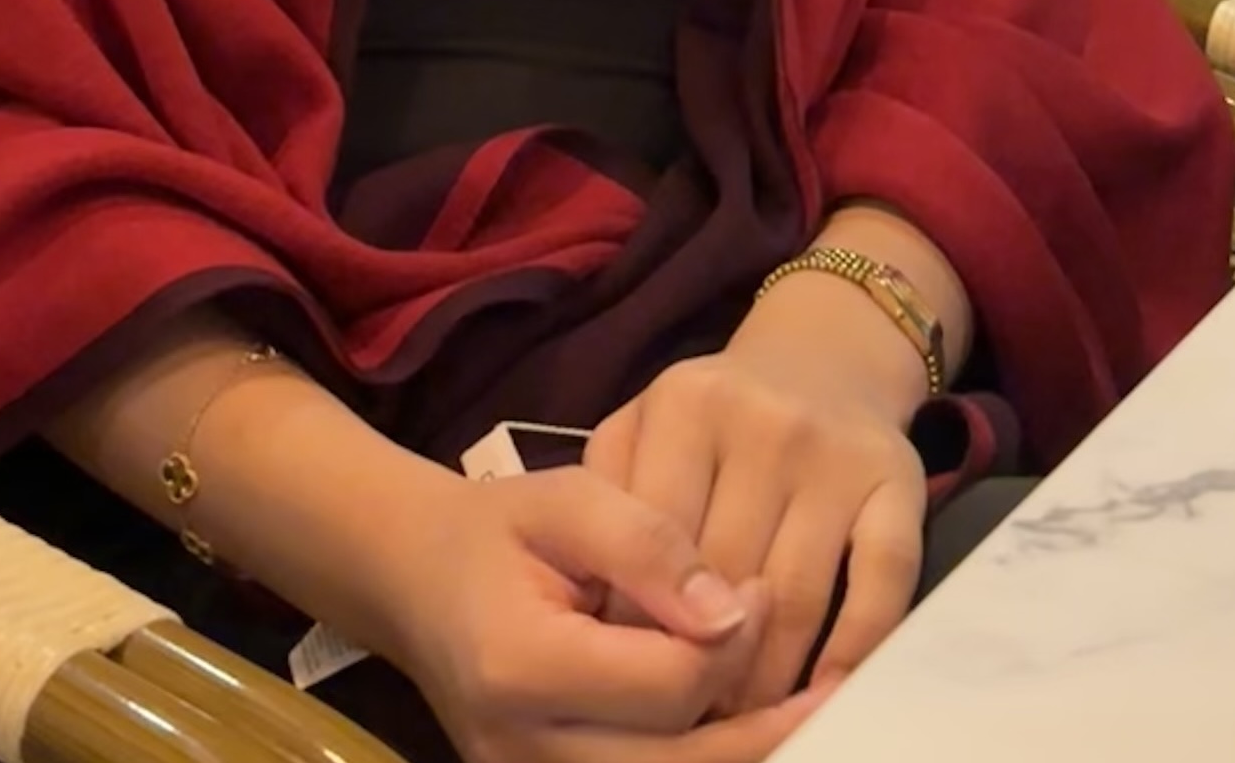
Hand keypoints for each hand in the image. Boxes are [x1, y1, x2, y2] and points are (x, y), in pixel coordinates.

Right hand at [376, 465, 829, 762]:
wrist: (417, 582)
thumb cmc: (498, 530)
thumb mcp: (567, 499)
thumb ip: (647, 544)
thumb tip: (732, 612)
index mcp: (522, 667)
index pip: (669, 684)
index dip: (732, 640)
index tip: (758, 588)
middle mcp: (524, 751)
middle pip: (683, 761)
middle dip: (760, 719)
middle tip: (817, 674)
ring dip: (744, 753)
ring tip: (805, 711)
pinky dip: (702, 757)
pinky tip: (744, 726)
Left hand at [584, 348, 926, 712]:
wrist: (824, 355)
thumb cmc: (715, 414)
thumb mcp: (645, 424)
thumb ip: (609, 492)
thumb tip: (599, 606)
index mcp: (686, 403)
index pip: (654, 541)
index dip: (642, 623)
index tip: (634, 675)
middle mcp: (764, 421)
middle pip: (725, 576)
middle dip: (702, 660)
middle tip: (688, 712)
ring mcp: (836, 453)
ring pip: (797, 596)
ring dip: (769, 677)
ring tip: (743, 715)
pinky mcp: (899, 482)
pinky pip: (880, 587)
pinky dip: (851, 654)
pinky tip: (822, 693)